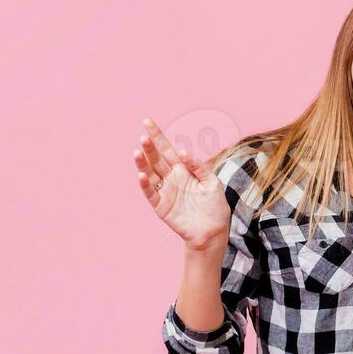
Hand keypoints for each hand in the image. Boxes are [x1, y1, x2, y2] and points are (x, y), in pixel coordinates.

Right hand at [134, 117, 230, 250]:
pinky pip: (151, 193)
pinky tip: (141, 174)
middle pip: (156, 159)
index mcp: (183, 170)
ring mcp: (165, 192)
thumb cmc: (215, 207)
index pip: (167, 149)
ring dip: (143, 163)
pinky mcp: (162, 206)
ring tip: (137, 152)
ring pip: (150, 174)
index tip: (147, 122)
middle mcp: (171, 179)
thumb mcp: (212, 182)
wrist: (214, 231)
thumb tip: (182, 153)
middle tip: (143, 136)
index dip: (157, 136)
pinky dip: (145, 184)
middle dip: (149, 147)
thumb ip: (198, 167)